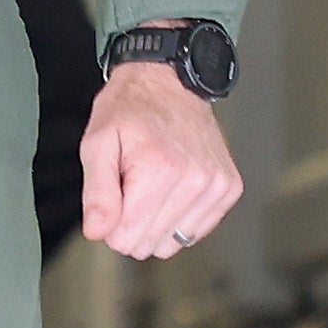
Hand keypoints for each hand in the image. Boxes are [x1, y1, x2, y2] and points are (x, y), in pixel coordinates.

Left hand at [81, 56, 240, 262]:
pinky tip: (171, 191)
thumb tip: (98, 233)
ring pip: (176, 242)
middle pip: (151, 243)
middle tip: (129, 187)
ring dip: (157, 221)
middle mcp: (196, 180)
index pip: (127, 238)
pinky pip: (198, 230)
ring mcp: (217, 185)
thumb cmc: (128, 111)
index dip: (110, 225)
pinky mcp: (230, 188)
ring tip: (151, 186)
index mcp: (159, 171)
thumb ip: (97, 193)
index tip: (111, 197)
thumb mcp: (96, 144)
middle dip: (131, 224)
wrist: (170, 83)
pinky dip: (180, 217)